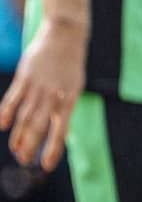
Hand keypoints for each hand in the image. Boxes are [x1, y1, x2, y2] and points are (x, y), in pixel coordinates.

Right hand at [0, 24, 86, 169]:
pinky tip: (1, 126)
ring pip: (25, 116)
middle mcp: (53, 95)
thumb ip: (63, 107)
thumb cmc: (70, 64)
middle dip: (31, 146)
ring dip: (19, 135)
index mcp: (69, 99)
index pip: (61, 130)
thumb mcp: (74, 87)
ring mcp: (38, 86)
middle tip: (24, 161)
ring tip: (15, 150)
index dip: (53, 149)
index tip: (47, 166)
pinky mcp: (25, 77)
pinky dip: (6, 113)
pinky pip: (13, 98)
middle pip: (39, 127)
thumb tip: (57, 129)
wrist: (65, 35)